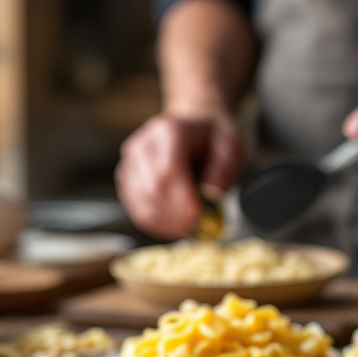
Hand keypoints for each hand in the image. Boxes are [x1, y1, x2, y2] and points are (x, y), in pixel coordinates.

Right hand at [115, 112, 242, 238]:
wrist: (192, 128)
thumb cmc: (211, 137)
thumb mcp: (230, 143)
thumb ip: (224, 168)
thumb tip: (211, 197)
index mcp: (168, 131)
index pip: (167, 170)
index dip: (181, 198)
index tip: (199, 216)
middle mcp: (142, 145)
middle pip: (151, 189)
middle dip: (175, 215)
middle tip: (199, 227)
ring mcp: (130, 164)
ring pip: (141, 204)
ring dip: (166, 223)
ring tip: (190, 228)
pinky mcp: (126, 181)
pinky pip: (136, 211)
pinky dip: (157, 225)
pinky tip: (175, 227)